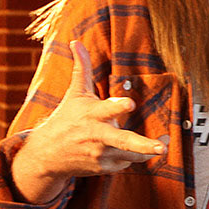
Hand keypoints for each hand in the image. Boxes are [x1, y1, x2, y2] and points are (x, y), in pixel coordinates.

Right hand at [11, 40, 167, 202]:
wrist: (47, 155)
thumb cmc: (66, 119)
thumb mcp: (74, 93)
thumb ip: (82, 68)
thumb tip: (75, 41)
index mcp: (92, 114)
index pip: (107, 109)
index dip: (119, 106)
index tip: (130, 104)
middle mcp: (98, 135)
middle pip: (124, 141)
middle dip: (143, 145)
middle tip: (161, 146)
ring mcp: (101, 154)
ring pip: (131, 154)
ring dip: (147, 150)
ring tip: (162, 145)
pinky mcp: (104, 168)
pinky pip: (126, 162)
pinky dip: (129, 155)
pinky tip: (125, 148)